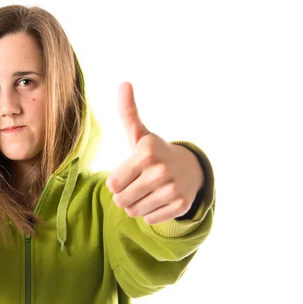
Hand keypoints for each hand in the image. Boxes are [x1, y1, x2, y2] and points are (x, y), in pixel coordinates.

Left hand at [105, 82, 203, 224]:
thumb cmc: (155, 153)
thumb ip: (127, 112)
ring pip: (134, 212)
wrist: (191, 169)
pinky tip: (159, 199)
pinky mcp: (181, 205)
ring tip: (147, 192)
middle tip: (137, 184)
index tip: (128, 173)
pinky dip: (150, 214)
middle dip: (124, 195)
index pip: (112, 184)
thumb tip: (123, 83)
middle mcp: (161, 172)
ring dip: (136, 205)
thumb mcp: (139, 134)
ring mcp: (173, 189)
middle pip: (121, 200)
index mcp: (146, 154)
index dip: (116, 181)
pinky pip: (150, 220)